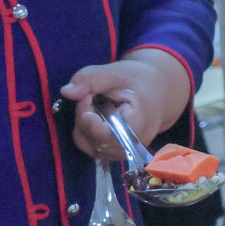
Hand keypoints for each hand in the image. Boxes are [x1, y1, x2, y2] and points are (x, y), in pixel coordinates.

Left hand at [60, 55, 185, 160]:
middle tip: (89, 97)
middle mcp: (133, 144)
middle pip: (95, 142)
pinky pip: (94, 149)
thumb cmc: (138, 81)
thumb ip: (90, 78)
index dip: (87, 118)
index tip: (87, 96)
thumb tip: (66, 92)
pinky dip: (87, 133)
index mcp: (138, 122)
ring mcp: (125, 152)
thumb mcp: (115, 72)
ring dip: (83, 127)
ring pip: (91, 148)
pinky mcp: (117, 153)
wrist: (158, 92)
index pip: (104, 135)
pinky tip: (95, 117)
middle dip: (83, 119)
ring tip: (93, 107)